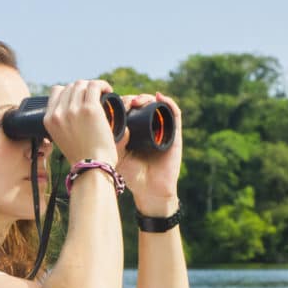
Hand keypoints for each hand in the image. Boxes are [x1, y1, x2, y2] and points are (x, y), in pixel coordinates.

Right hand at [43, 80, 118, 165]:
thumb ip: (63, 123)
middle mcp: (58, 113)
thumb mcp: (63, 139)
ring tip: (103, 93)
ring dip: (93, 86)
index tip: (82, 98)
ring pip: (82, 84)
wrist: (92, 168)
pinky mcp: (90, 109)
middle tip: (95, 97)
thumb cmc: (83, 157)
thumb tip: (71, 111)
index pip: (56, 91)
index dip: (71, 91)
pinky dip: (102, 85)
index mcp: (49, 120)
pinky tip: (108, 90)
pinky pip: (94, 85)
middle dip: (83, 88)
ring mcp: (73, 110)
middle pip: (70, 86)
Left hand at [116, 91, 182, 216]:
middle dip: (133, 99)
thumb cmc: (132, 176)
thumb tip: (114, 123)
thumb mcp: (117, 156)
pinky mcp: (175, 133)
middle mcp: (147, 127)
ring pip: (156, 105)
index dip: (122, 102)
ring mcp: (162, 129)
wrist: (150, 191)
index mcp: (133, 131)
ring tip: (139, 100)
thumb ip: (112, 142)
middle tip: (127, 102)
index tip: (114, 102)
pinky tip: (160, 97)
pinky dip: (168, 102)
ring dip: (147, 98)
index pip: (128, 110)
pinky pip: (174, 114)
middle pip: (141, 105)